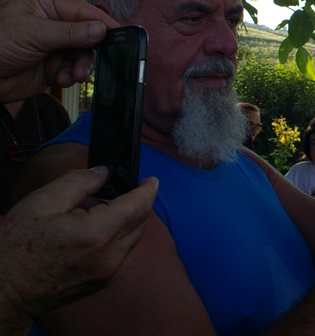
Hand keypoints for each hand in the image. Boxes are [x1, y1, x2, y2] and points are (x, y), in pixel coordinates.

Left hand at [0, 0, 118, 102]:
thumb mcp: (34, 34)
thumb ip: (71, 33)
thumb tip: (102, 29)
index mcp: (47, 4)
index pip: (83, 10)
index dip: (102, 22)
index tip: (120, 34)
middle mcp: (54, 21)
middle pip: (88, 33)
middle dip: (90, 50)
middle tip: (88, 63)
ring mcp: (55, 43)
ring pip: (84, 53)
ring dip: (81, 66)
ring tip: (74, 75)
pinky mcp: (54, 63)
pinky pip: (74, 68)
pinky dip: (71, 75)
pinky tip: (61, 79)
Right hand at [0, 167, 157, 327]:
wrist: (4, 288)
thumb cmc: (18, 246)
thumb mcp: (44, 201)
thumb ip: (80, 181)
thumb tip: (103, 173)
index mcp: (98, 233)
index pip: (139, 206)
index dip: (148, 189)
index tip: (151, 180)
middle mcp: (110, 256)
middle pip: (140, 222)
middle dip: (137, 202)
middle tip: (119, 190)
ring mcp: (108, 272)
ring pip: (132, 238)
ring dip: (125, 220)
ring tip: (95, 209)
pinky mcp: (102, 281)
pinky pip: (120, 252)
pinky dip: (116, 236)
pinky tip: (92, 230)